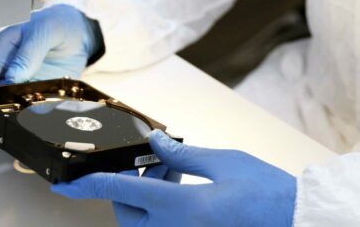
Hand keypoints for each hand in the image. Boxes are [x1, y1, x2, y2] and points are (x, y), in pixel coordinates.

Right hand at [0, 4, 102, 129]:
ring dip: (8, 115)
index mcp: (2, 48)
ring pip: (5, 105)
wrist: (79, 34)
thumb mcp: (47, 30)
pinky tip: (33, 121)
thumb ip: (31, 51)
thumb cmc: (58, 24)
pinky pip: (29, 110)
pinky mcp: (33, 94)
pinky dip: (30, 116)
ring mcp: (19, 83)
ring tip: (13, 123)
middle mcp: (6, 68)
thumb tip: (13, 76)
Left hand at [52, 129, 295, 226]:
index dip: (86, 185)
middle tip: (151, 163)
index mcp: (181, 207)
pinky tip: (184, 192)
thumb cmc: (267, 193)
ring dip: (147, 200)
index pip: (118, 191)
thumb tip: (154, 142)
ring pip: (143, 225)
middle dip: (127, 188)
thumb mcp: (224, 161)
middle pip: (128, 213)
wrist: (296, 222)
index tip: (63, 184)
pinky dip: (163, 212)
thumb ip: (183, 154)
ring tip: (174, 173)